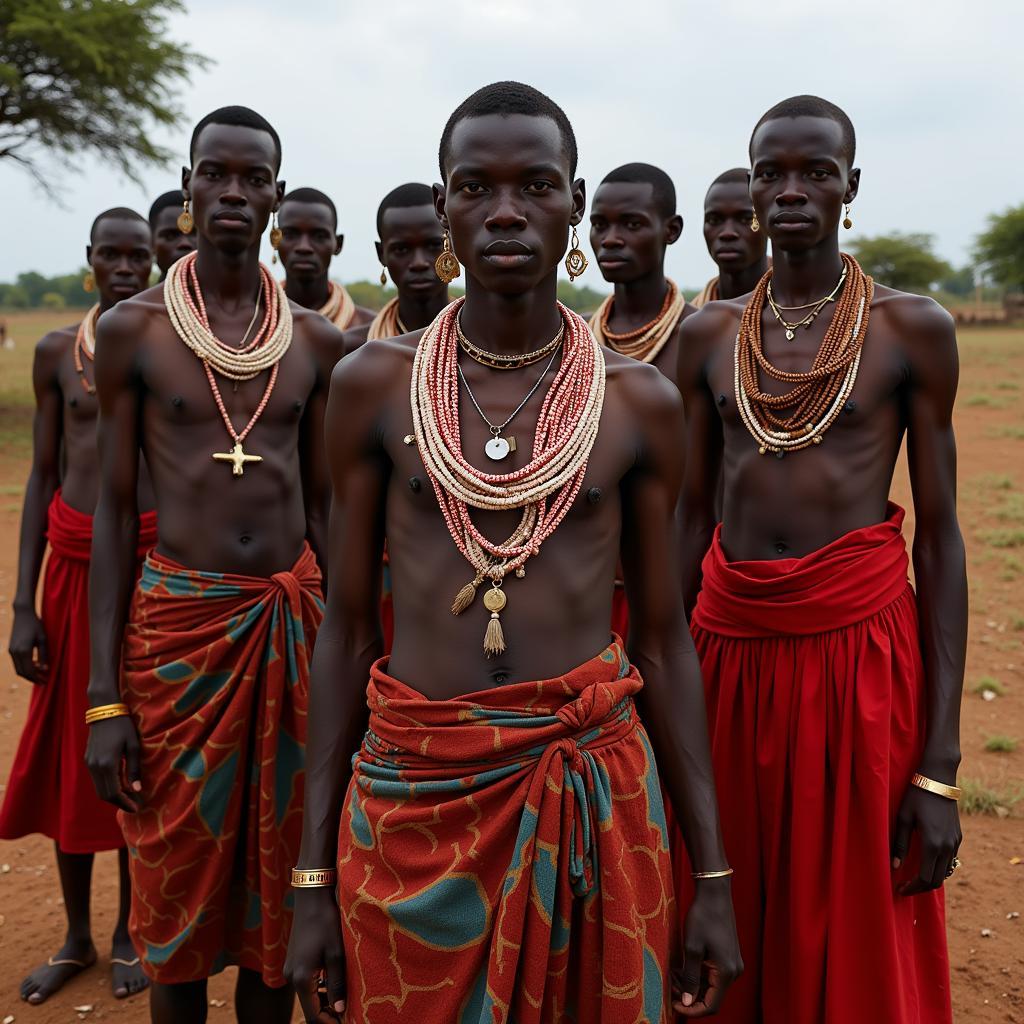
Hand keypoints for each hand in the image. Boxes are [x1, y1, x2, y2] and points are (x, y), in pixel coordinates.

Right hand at [9, 607, 48, 682]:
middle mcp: (15, 653)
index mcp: (23, 651)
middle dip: (33, 678)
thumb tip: (45, 669)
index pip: (29, 671)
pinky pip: (17, 663)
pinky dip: (25, 667)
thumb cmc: (36, 625)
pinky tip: (35, 666)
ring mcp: (11, 651)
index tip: (46, 682)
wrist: (23, 614)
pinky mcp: (11, 649)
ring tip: (40, 675)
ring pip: (18, 669)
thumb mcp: (43, 639)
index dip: (37, 678)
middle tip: (44, 681)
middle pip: (22, 672)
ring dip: (28, 674)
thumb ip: (43, 655)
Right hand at [84, 715, 142, 812]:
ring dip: (114, 796)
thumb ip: (134, 769)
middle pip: (104, 795)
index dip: (125, 803)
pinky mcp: (88, 760)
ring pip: (100, 788)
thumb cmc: (123, 727)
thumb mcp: (133, 747)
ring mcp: (89, 764)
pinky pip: (97, 780)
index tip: (137, 808)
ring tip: (131, 797)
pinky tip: (122, 785)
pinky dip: (109, 786)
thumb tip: (137, 790)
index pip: (114, 793)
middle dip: (120, 803)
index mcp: (106, 765)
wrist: (105, 711)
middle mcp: (94, 767)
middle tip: (136, 805)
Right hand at [285, 887, 346, 1022]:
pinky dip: (319, 988)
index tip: (348, 1021)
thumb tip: (340, 1011)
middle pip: (310, 1007)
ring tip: (346, 999)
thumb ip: (337, 985)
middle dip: (329, 1013)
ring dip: (325, 1000)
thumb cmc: (326, 923)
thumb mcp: (337, 954)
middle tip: (350, 1013)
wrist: (311, 897)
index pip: (313, 1016)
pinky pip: (306, 983)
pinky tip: (335, 982)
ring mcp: (290, 968)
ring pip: (308, 995)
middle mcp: (291, 977)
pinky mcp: (294, 960)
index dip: (330, 1023)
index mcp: (301, 980)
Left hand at [673, 876, 742, 1016]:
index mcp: (727, 973)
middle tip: (669, 984)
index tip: (672, 1005)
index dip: (691, 1010)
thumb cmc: (702, 918)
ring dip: (692, 984)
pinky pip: (713, 974)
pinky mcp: (729, 956)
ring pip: (711, 986)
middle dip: (689, 995)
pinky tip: (682, 965)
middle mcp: (734, 972)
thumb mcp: (691, 948)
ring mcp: (733, 964)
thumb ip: (690, 978)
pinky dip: (698, 974)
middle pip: (711, 997)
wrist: (714, 893)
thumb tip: (687, 1003)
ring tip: (673, 973)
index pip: (710, 1006)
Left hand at [892, 780, 961, 895]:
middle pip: (937, 880)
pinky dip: (938, 868)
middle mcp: (948, 847)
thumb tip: (894, 867)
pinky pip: (950, 860)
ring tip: (913, 877)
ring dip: (930, 878)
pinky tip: (925, 863)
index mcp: (933, 844)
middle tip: (904, 887)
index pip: (926, 878)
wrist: (938, 780)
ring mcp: (956, 843)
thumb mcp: (903, 818)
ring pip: (946, 872)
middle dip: (921, 887)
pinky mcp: (958, 837)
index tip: (899, 889)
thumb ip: (899, 843)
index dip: (913, 888)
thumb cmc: (916, 797)